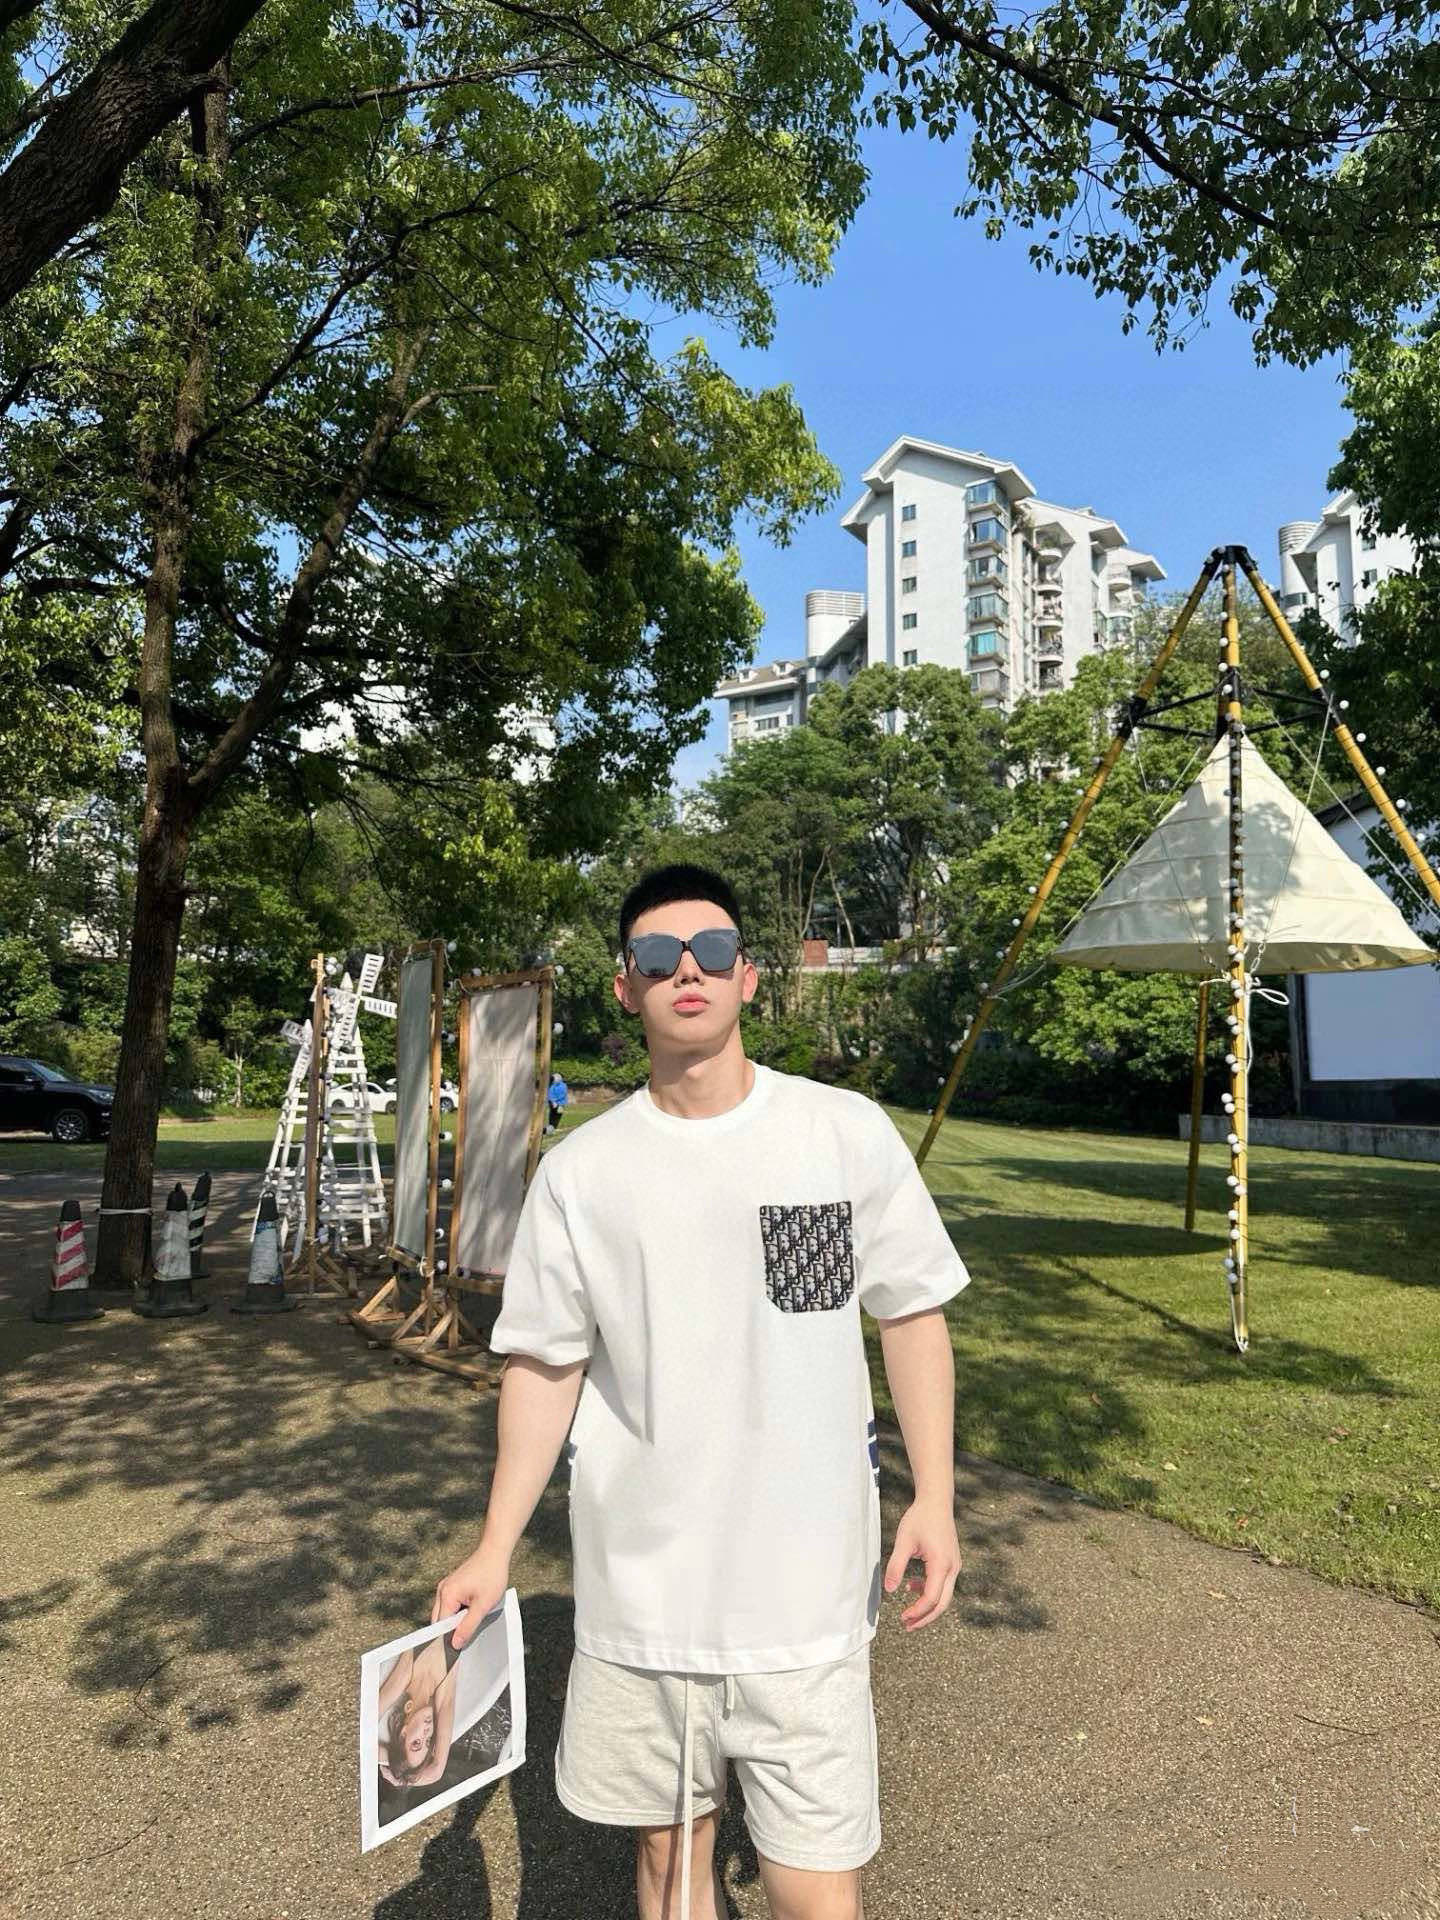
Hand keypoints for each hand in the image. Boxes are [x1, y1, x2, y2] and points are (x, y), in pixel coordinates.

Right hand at [432, 1540, 510, 1649]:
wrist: (494, 1552)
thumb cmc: (492, 1576)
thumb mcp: (483, 1605)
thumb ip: (468, 1626)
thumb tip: (455, 1644)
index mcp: (447, 1595)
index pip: (440, 1626)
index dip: (447, 1639)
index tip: (455, 1651)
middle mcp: (442, 1590)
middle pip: (439, 1620)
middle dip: (450, 1630)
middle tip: (464, 1640)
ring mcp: (445, 1586)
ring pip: (444, 1613)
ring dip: (454, 1621)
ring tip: (469, 1624)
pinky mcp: (451, 1584)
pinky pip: (449, 1604)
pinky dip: (456, 1612)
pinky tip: (469, 1613)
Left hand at [883, 1497, 961, 1631]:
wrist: (936, 1501)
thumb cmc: (920, 1518)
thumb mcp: (903, 1541)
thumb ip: (896, 1566)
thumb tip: (889, 1590)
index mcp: (941, 1564)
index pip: (931, 1598)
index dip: (917, 1611)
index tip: (902, 1617)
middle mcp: (952, 1568)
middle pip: (942, 1603)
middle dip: (925, 1617)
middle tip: (907, 1626)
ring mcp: (954, 1566)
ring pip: (944, 1596)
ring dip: (927, 1607)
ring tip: (908, 1613)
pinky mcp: (951, 1563)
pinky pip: (943, 1585)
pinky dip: (929, 1591)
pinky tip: (911, 1586)